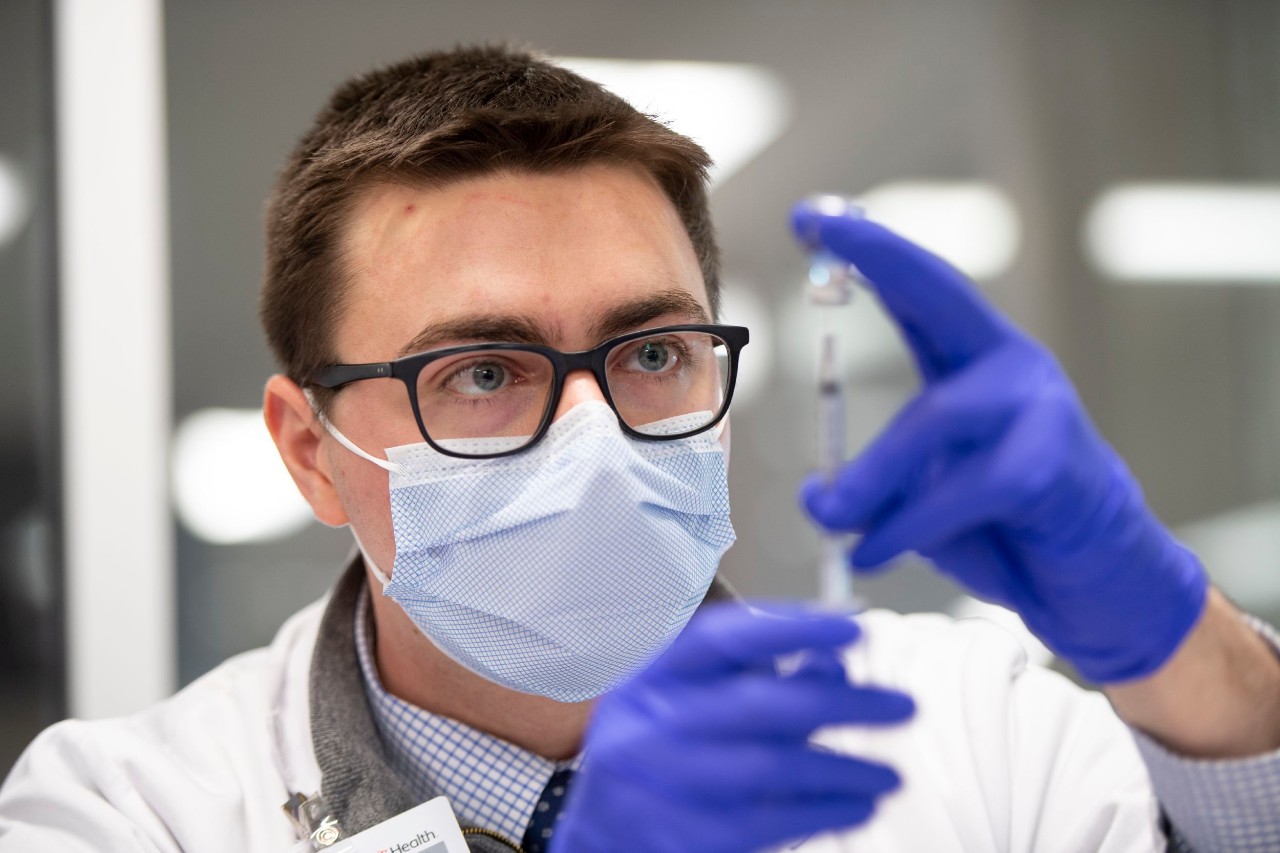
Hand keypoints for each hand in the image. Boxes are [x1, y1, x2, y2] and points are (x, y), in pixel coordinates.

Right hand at [551, 604, 913, 852]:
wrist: (603, 830)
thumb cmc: (668, 747)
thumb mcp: (700, 696)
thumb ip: (762, 673)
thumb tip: (837, 658)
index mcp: (658, 673)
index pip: (725, 637)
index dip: (793, 627)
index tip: (857, 627)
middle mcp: (650, 720)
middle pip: (756, 705)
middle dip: (841, 704)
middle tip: (904, 707)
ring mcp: (660, 781)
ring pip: (766, 770)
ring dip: (841, 770)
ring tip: (892, 774)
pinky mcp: (679, 835)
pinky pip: (763, 824)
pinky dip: (819, 814)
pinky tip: (857, 807)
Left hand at [793, 205, 1207, 683]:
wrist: (1100, 582)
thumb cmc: (1006, 528)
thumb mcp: (924, 498)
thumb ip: (874, 486)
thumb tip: (817, 498)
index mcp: (975, 363)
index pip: (920, 292)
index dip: (869, 252)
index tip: (810, 216)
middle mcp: (1011, 367)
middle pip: (942, 293)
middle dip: (878, 254)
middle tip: (817, 225)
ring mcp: (1039, 409)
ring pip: (934, 419)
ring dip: (870, 475)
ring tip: (825, 515)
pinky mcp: (1051, 467)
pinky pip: (962, 489)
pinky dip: (906, 527)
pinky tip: (873, 554)